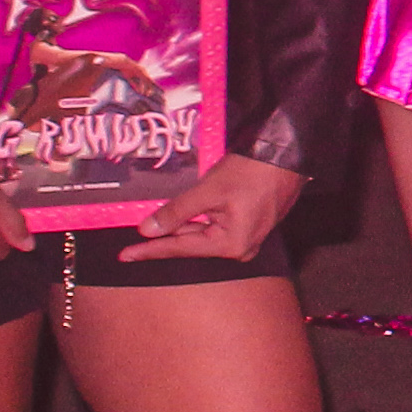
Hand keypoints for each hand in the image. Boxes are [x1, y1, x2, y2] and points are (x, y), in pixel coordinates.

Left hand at [119, 155, 309, 262]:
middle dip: (168, 235)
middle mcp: (242, 248)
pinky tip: (186, 213)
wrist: (285, 155)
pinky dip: (200, 220)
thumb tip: (147, 230)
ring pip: (205, 234)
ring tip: (161, 220)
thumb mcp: (207, 191)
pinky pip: (218, 227)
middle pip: (193, 243)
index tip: (125, 256)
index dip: (150, 250)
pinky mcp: (252, 225)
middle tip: (137, 235)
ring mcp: (249, 237)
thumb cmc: (250, 172)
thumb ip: (175, 212)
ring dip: (184, 225)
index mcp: (231, 245)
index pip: (181, 248)